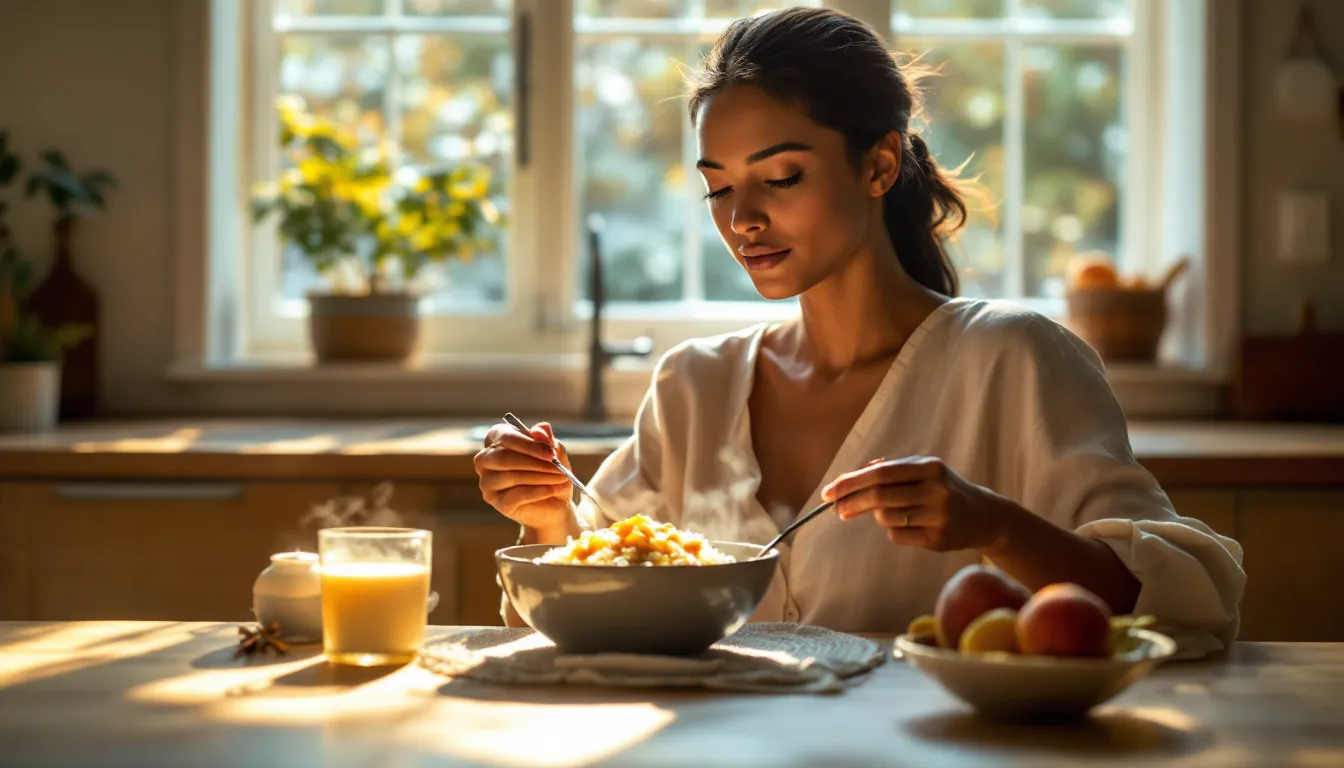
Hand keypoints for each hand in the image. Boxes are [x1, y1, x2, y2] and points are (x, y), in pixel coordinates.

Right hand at [473, 420, 573, 530]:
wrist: (556, 503)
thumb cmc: (550, 472)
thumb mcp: (554, 453)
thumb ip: (546, 439)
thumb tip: (539, 430)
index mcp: (496, 441)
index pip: (503, 435)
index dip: (527, 443)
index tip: (551, 451)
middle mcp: (485, 461)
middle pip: (502, 457)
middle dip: (533, 461)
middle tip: (557, 466)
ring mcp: (488, 483)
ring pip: (511, 477)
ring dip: (540, 476)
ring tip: (561, 478)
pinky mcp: (498, 503)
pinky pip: (517, 495)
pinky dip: (539, 491)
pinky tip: (554, 489)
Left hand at [820, 456, 1005, 552]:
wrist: (984, 516)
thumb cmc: (943, 488)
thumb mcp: (923, 471)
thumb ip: (889, 471)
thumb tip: (849, 480)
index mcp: (930, 467)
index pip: (880, 473)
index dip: (851, 482)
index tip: (829, 491)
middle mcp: (936, 490)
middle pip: (879, 496)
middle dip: (851, 502)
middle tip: (835, 509)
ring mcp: (939, 516)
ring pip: (886, 518)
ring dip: (880, 516)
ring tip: (899, 512)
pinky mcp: (938, 540)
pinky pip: (898, 536)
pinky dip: (895, 530)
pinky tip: (914, 525)